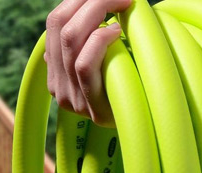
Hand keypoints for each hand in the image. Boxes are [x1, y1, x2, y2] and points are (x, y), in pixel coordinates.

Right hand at [45, 0, 131, 125]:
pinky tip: (115, 32)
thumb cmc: (134, 88)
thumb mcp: (109, 62)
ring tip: (120, 6)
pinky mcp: (90, 107)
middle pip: (59, 27)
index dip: (77, 1)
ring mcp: (71, 98)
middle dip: (89, 2)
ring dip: (97, 14)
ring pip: (69, 41)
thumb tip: (99, 12)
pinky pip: (84, 66)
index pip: (55, 24)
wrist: (147, 131)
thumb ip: (95, 41)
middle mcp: (58, 84)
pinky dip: (98, 42)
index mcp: (57, 70)